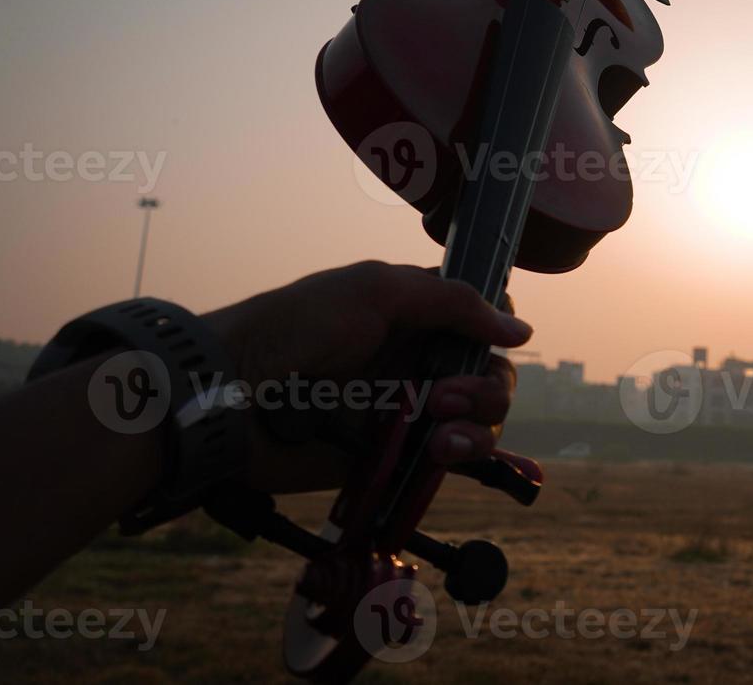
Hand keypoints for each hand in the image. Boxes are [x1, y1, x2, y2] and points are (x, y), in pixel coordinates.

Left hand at [201, 261, 530, 492]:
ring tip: (440, 430)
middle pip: (492, 374)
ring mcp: (407, 411)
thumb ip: (453, 303)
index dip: (498, 328)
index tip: (496, 337)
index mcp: (413, 314)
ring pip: (481, 419)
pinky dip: (464, 455)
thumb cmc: (296, 328)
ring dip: (479, 423)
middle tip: (446, 397)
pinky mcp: (395, 457)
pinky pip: (452, 461)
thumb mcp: (376, 291)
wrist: (231, 396)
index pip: (481, 319)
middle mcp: (417, 361)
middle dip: (488, 385)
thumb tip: (521, 330)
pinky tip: (442, 452)